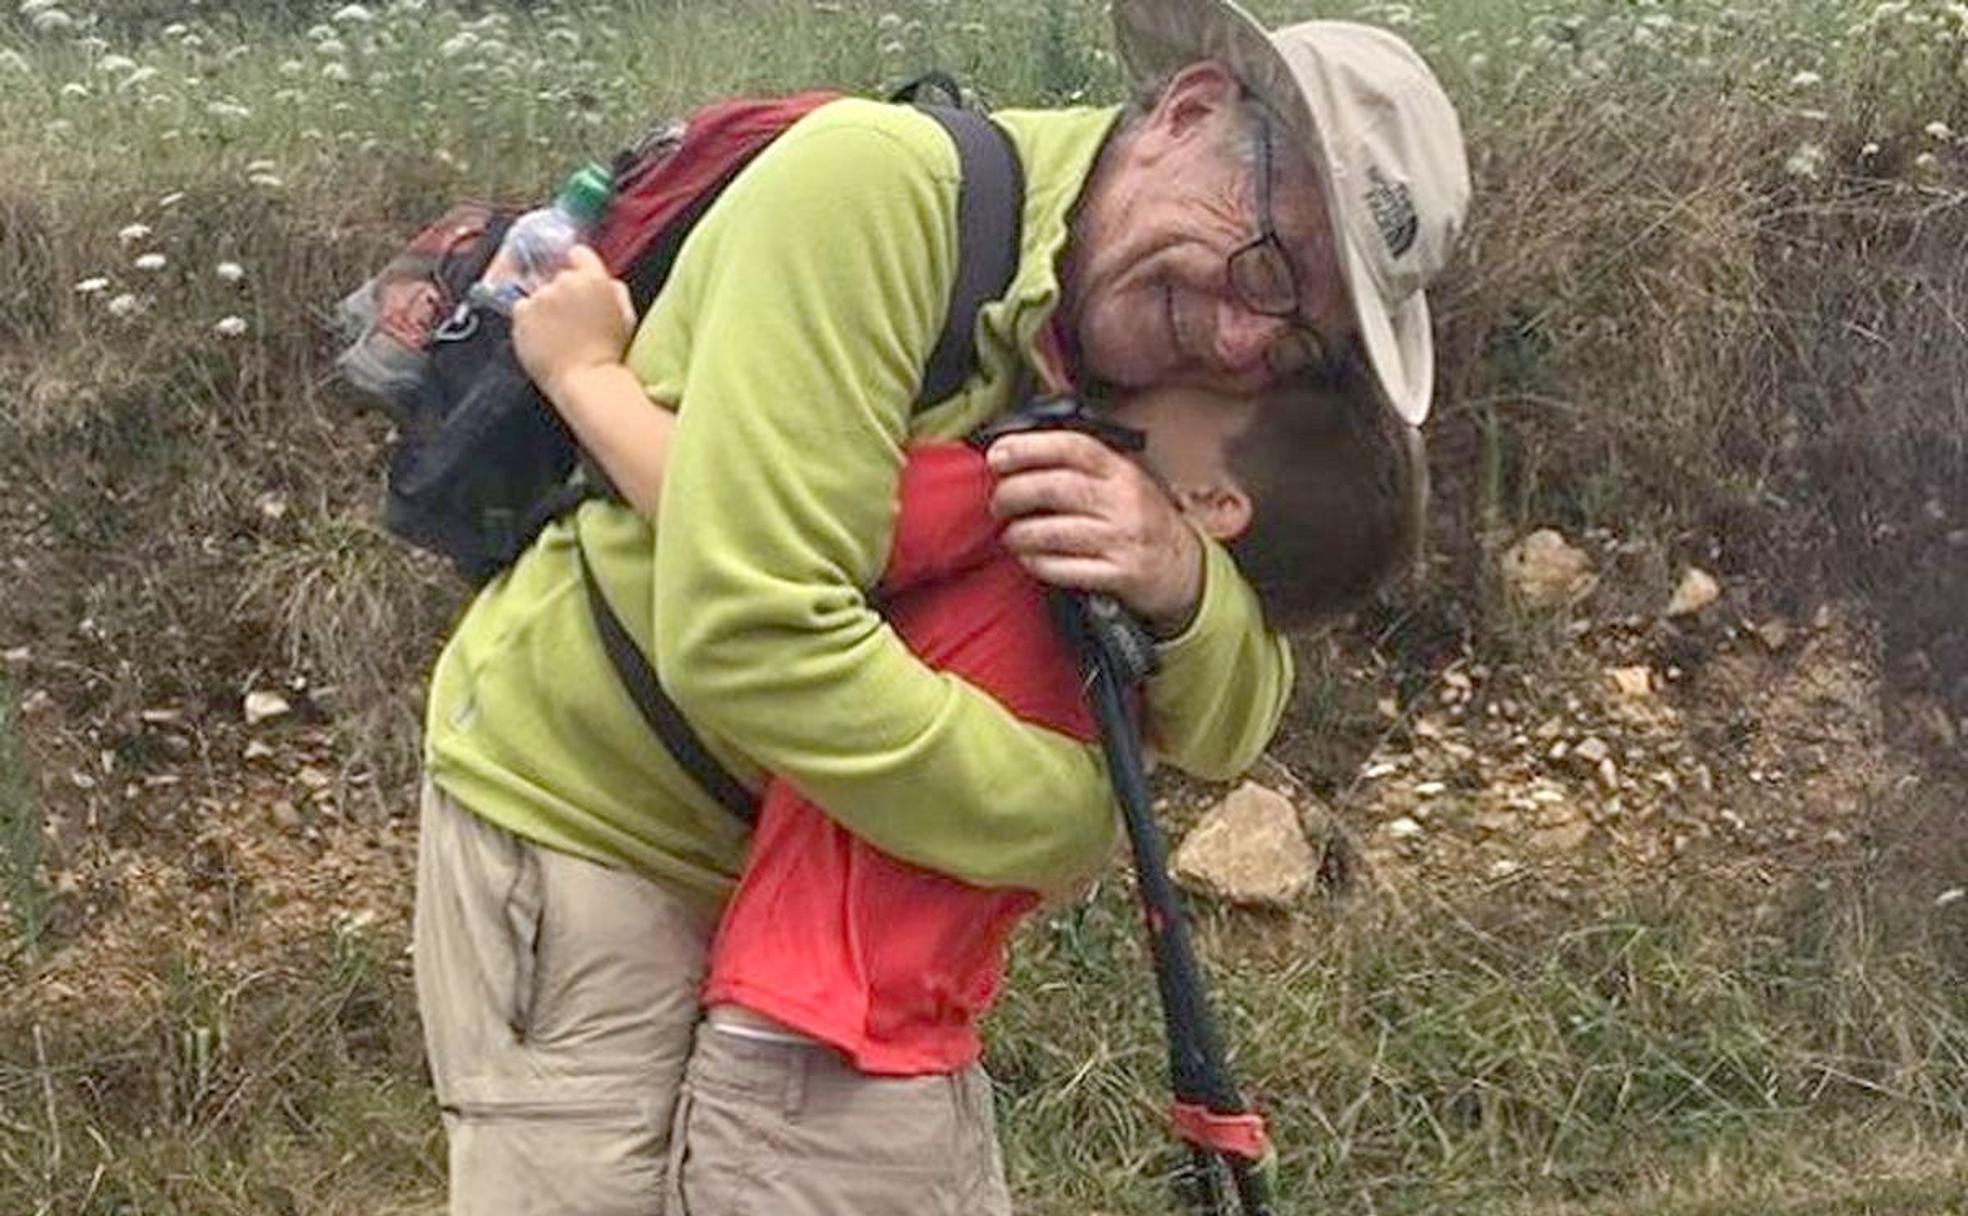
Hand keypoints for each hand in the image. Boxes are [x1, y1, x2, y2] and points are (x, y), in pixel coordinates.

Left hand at [510, 244, 636, 405]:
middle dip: (564, 294)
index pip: (579, 254)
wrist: (587, 382)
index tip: (580, 283)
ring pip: (540, 295)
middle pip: (559, 278)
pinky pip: (522, 310)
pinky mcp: (522, 314)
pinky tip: (545, 340)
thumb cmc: (611, 355)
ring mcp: (540, 298)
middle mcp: (564, 282)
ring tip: (559, 336)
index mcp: (594, 279)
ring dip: (546, 309)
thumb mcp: (627, 317)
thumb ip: (614, 291)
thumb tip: (604, 281)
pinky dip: (530, 322)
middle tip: (573, 322)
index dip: (580, 267)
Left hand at [986, 430, 1203, 632]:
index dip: (1028, 447)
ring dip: (1020, 533)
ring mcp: (1123, 539)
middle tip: (998, 503)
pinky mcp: (1119, 575)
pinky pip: (1066, 569)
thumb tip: (1016, 454)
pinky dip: (1038, 563)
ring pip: (1056, 532)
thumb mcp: (1122, 481)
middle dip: (1014, 493)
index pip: (1072, 446)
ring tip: (1010, 534)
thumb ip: (1080, 466)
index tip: (997, 456)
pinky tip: (1029, 558)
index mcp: (1121, 471)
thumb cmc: (1142, 520)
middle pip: (1057, 488)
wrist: (1184, 567)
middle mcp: (1124, 501)